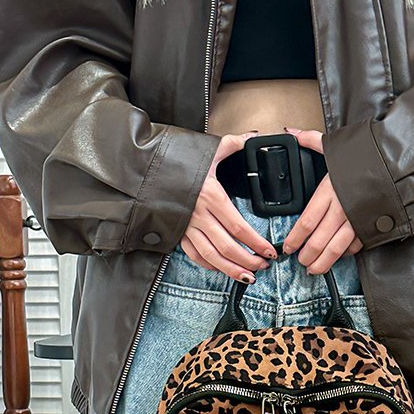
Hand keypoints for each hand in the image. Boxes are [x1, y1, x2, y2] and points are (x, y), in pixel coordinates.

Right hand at [181, 131, 276, 282]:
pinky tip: (221, 268)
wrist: (143, 167)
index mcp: (211, 196)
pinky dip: (208, 264)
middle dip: (248, 260)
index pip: (239, 227)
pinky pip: (193, 254)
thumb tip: (250, 138)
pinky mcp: (177, 232)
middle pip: (228, 247)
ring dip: (231, 269)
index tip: (270, 251)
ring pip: (211, 256)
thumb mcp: (207, 149)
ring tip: (248, 276)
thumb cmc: (176, 159)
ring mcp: (187, 226)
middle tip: (263, 266)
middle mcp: (199, 215)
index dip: (256, 243)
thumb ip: (232, 144)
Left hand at [280, 128, 362, 273]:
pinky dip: (346, 253)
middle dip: (307, 254)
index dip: (295, 238)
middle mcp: (341, 208)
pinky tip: (339, 256)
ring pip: (335, 248)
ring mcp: (357, 220)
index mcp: (329, 190)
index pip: (306, 222)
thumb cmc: (368, 155)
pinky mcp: (371, 225)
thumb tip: (292, 133)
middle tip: (300, 261)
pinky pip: (356, 244)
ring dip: (323, 262)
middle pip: (318, 240)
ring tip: (314, 269)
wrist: (399, 161)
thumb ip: (311, 141)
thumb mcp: (336, 145)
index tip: (288, 246)